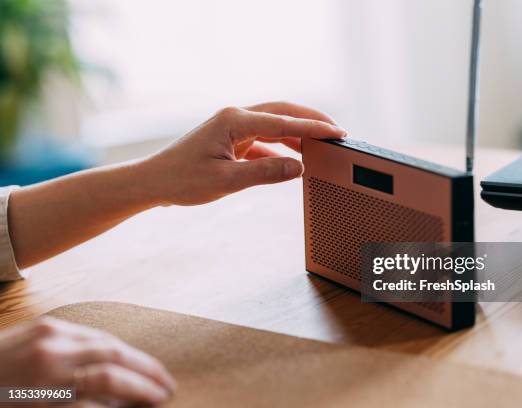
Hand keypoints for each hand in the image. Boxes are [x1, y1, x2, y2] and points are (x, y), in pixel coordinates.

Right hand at [0, 317, 175, 405]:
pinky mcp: (41, 406)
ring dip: (140, 390)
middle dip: (147, 372)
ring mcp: (44, 378)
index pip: (107, 343)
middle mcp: (51, 350)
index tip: (154, 371)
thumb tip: (108, 364)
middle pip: (114, 358)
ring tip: (159, 399)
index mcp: (50, 331)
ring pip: (107, 381)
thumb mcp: (26, 346)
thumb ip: (63, 348)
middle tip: (167, 387)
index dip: (137, 359)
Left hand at [139, 101, 345, 205]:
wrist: (153, 182)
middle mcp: (235, 118)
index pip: (284, 121)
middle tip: (337, 131)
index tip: (338, 133)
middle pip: (282, 112)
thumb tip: (298, 168)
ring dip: (297, 133)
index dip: (314, 127)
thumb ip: (265, 173)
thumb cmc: (182, 180)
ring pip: (274, 125)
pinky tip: (292, 161)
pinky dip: (280, 148)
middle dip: (311, 120)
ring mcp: (232, 127)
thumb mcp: (226, 180)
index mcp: (234, 121)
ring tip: (320, 145)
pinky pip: (263, 140)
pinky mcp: (229, 139)